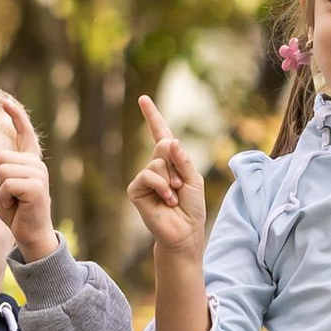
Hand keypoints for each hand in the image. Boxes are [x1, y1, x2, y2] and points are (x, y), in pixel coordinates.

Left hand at [0, 94, 57, 261]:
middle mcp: (36, 164)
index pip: (24, 134)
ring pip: (2, 169)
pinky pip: (8, 183)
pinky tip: (16, 204)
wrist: (29, 233)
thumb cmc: (14, 210)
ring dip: (1, 189)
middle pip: (1, 157)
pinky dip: (5, 197)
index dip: (16, 116)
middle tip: (9, 195)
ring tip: (13, 200)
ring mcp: (39, 174)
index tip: (6, 101)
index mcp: (28, 161)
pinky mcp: (37, 187)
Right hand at [128, 95, 206, 255]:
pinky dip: (161, 187)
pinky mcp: (136, 190)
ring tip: (174, 196)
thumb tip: (169, 140)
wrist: (184, 232)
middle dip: (177, 166)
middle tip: (181, 186)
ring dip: (171, 180)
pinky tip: (167, 201)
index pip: (160, 134)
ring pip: (156, 163)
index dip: (152, 116)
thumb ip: (182, 160)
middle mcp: (155, 167)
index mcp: (170, 161)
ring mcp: (144, 178)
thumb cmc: (191, 207)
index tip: (143, 99)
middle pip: (163, 148)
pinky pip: (148, 176)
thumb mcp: (194, 179)